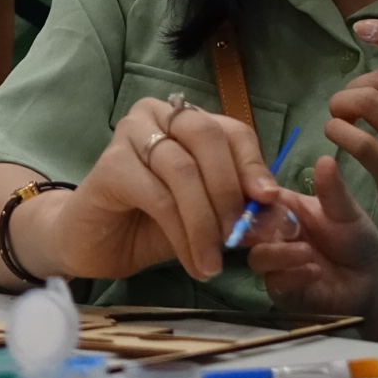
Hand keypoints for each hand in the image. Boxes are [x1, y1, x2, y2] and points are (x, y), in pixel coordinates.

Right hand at [51, 98, 273, 281]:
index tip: (268, 202)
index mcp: (186, 119)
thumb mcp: (206, 215)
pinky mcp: (110, 165)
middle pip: (207, 138)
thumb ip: (238, 210)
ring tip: (214, 261)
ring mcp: (130, 135)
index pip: (232, 131)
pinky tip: (194, 261)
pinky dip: (183, 233)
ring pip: (184, 171)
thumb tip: (281, 217)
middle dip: (229, 190)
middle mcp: (157, 115)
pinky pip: (159, 196)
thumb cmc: (153, 224)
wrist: (96, 245)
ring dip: (206, 222)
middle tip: (237, 237)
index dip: (253, 166)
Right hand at [248, 156, 377, 316]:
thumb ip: (333, 191)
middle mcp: (274, 235)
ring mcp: (276, 265)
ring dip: (279, 253)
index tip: (261, 195)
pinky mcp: (283, 291)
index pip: (258, 198)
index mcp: (284, 209)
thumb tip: (325, 159)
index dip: (254, 196)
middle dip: (260, 227)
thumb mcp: (347, 212)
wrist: (373, 281)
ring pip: (258, 257)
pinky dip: (292, 276)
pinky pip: (274, 283)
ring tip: (307, 252)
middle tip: (284, 228)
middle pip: (249, 229)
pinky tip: (314, 272)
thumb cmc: (357, 239)